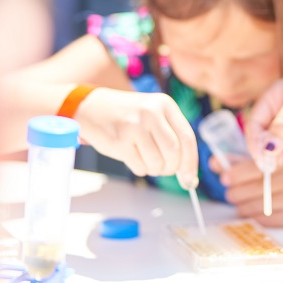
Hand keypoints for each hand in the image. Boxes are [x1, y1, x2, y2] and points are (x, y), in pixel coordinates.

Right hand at [75, 88, 197, 187]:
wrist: (92, 108)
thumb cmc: (128, 117)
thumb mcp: (153, 115)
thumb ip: (173, 138)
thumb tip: (189, 177)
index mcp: (165, 104)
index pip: (187, 137)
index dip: (190, 162)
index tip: (190, 178)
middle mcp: (151, 112)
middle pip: (174, 152)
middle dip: (171, 168)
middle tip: (164, 169)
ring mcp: (134, 125)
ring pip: (157, 162)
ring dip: (154, 169)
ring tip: (146, 160)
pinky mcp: (119, 140)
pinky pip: (139, 167)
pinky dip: (140, 169)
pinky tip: (133, 157)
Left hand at [220, 158, 282, 230]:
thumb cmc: (275, 183)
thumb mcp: (260, 169)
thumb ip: (236, 164)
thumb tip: (213, 162)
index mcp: (282, 161)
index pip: (256, 167)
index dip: (237, 173)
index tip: (223, 179)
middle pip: (255, 188)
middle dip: (236, 193)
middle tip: (230, 195)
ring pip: (257, 206)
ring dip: (242, 207)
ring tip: (241, 204)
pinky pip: (264, 219)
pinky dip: (253, 217)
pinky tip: (253, 212)